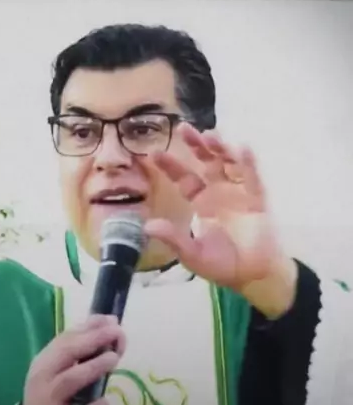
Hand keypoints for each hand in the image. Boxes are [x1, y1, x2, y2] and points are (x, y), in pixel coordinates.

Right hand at [23, 315, 125, 404]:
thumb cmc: (54, 398)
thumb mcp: (60, 371)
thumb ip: (81, 349)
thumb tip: (109, 321)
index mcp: (44, 362)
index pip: (65, 338)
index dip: (90, 327)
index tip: (112, 321)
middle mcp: (42, 378)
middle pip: (66, 353)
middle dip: (93, 340)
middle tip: (116, 333)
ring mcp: (48, 402)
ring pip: (70, 380)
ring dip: (93, 367)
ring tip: (114, 359)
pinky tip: (105, 403)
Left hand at [145, 123, 297, 317]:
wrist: (253, 276)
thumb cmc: (223, 265)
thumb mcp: (192, 254)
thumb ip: (173, 238)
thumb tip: (146, 225)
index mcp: (203, 203)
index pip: (185, 179)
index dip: (172, 166)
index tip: (155, 154)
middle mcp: (220, 192)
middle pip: (206, 162)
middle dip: (196, 146)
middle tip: (184, 129)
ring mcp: (239, 193)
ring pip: (229, 163)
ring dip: (220, 149)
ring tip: (210, 136)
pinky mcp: (257, 199)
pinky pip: (252, 177)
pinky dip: (248, 163)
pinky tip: (241, 149)